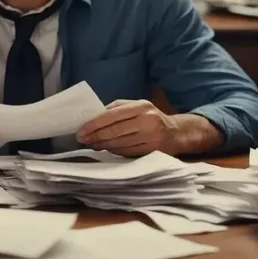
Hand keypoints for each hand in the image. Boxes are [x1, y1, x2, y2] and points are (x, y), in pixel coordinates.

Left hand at [76, 100, 224, 156]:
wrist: (176, 133)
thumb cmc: (151, 117)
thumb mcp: (137, 106)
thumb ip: (117, 108)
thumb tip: (92, 116)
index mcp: (141, 106)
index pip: (112, 115)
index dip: (94, 124)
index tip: (81, 130)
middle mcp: (147, 120)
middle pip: (114, 130)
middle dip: (95, 136)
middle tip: (83, 139)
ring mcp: (151, 136)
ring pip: (120, 143)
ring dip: (102, 145)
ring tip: (92, 144)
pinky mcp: (152, 150)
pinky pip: (127, 152)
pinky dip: (114, 151)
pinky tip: (106, 149)